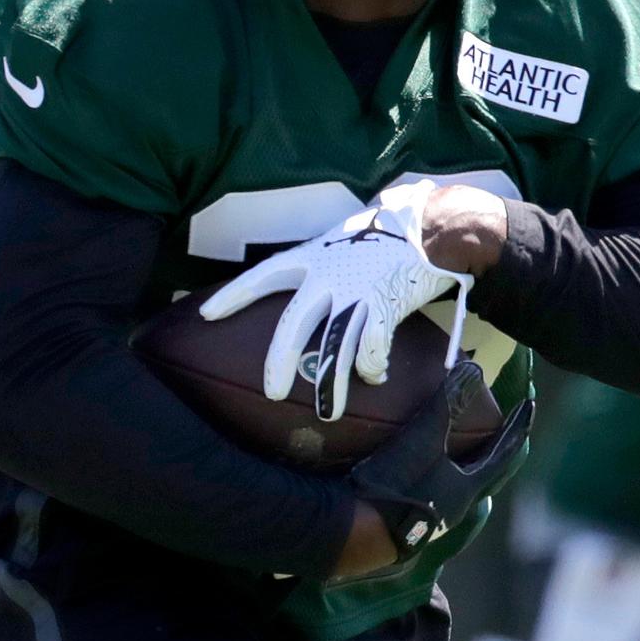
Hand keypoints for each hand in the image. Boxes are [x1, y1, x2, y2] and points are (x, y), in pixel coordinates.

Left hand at [199, 192, 480, 419]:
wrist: (434, 227)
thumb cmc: (387, 235)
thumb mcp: (341, 243)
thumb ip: (323, 269)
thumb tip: (309, 296)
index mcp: (312, 257)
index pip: (263, 275)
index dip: (234, 295)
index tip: (206, 314)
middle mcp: (329, 276)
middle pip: (294, 324)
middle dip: (279, 361)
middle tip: (272, 393)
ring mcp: (357, 293)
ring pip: (336, 348)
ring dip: (331, 385)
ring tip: (327, 412)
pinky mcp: (385, 307)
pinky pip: (372, 349)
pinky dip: (372, 367)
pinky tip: (373, 377)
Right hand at [328, 361, 534, 580]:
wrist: (354, 533)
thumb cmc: (396, 486)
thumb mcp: (423, 440)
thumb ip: (447, 405)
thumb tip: (474, 369)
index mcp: (468, 488)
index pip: (505, 453)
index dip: (517, 427)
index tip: (528, 405)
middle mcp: (456, 506)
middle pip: (484, 471)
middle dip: (493, 447)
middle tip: (498, 424)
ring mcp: (431, 518)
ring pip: (458, 484)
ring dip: (462, 461)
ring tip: (459, 442)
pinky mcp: (406, 520)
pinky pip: (431, 490)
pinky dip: (435, 471)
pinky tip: (419, 465)